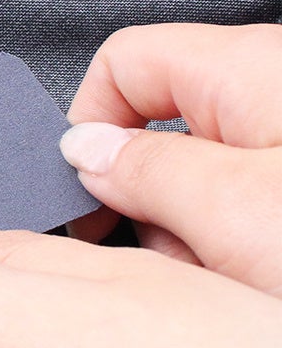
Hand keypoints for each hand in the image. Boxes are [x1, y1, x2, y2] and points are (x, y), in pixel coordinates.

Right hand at [60, 23, 281, 294]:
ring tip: (230, 285)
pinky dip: (243, 254)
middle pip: (160, 131)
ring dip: (197, 241)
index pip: (121, 62)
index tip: (84, 194)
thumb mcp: (237, 210)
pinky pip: (253, 214)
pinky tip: (256, 284)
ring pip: (206, 184)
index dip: (87, 125)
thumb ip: (143, 171)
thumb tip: (85, 154)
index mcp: (247, 66)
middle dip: (147, 204)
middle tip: (167, 260)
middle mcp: (274, 93)